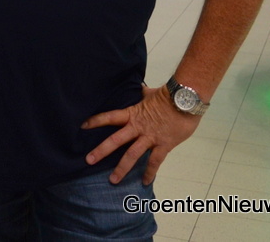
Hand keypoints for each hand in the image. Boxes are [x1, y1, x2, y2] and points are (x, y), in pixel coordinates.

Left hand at [81, 84, 200, 184]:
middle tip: (88, 160)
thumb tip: (140, 87)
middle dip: (101, 151)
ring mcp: (150, 137)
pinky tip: (145, 182)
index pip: (110, 117)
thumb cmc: (169, 95)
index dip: (96, 121)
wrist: (186, 100)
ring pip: (132, 155)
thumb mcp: (151, 94)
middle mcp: (138, 127)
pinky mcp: (163, 145)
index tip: (82, 126)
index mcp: (133, 114)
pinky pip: (155, 161)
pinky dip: (150, 172)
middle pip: (116, 140)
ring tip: (113, 180)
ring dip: (122, 168)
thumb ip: (143, 94)